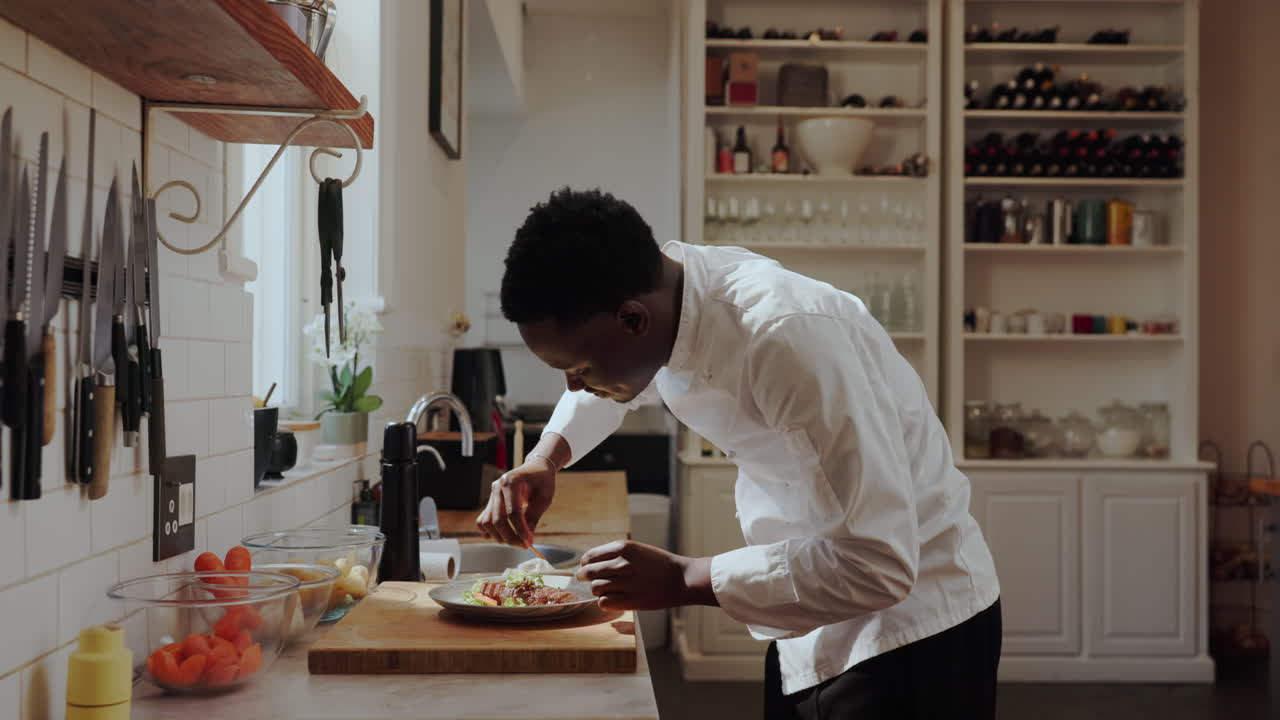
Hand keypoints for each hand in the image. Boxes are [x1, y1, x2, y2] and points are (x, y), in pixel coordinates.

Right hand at [475, 456, 555, 547]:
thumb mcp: (544, 498)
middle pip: (497, 519)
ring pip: (487, 522)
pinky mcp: (490, 501)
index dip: (520, 530)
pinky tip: (502, 536)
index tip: (529, 542)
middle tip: (523, 545)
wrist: (536, 468)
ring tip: (515, 541)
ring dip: (500, 536)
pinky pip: (483, 520)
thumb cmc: (542, 481)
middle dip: (510, 537)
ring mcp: (492, 494)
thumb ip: (533, 517)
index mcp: (512, 482)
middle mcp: (498, 487)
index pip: (513, 512)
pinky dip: (489, 531)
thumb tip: (527, 539)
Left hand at [576, 540, 716, 611]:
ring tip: (605, 590)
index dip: (584, 563)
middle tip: (583, 578)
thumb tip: (590, 562)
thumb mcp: (637, 550)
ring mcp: (625, 583)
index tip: (585, 566)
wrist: (681, 579)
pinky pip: (604, 602)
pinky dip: (604, 602)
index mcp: (623, 548)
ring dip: (597, 590)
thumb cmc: (659, 564)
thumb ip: (615, 555)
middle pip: (588, 573)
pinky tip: (611, 599)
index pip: (590, 556)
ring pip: (596, 588)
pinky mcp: (629, 601)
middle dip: (583, 576)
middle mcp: (621, 564)